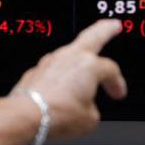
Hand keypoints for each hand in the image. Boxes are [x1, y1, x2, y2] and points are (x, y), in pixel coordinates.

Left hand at [9, 18, 126, 139]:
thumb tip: (85, 109)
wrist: (26, 115)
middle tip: (113, 25)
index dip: (117, 83)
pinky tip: (61, 87)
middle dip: (105, 29)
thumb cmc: (58, 114)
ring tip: (85, 62)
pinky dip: (60, 76)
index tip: (117, 94)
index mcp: (89, 66)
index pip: (110, 70)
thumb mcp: (88, 119)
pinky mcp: (35, 71)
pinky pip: (53, 70)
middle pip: (92, 36)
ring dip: (78, 57)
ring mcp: (50, 61)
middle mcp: (69, 57)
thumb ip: (92, 108)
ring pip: (69, 53)